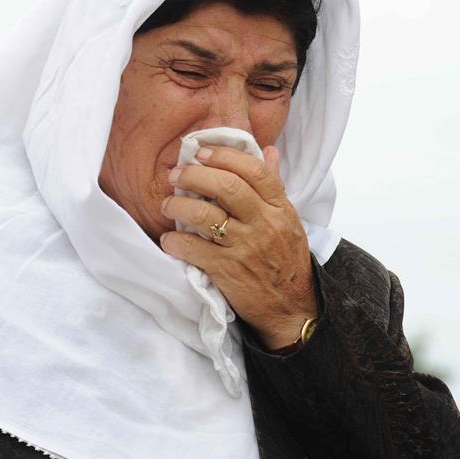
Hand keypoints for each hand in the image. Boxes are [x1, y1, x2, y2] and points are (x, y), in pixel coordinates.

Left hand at [159, 145, 316, 350]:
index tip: (202, 152)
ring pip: (206, 215)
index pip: (255, 171)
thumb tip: (267, 151)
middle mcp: (265, 224)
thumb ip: (274, 185)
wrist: (292, 307)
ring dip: (179, 205)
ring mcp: (246, 247)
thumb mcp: (289, 220)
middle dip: (195, 175)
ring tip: (167, 204)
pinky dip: (175, 242)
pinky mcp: (228, 271)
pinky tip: (168, 239)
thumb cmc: (287, 260)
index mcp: (280, 208)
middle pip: (227, 187)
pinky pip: (195, 250)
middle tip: (176, 174)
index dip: (225, 156)